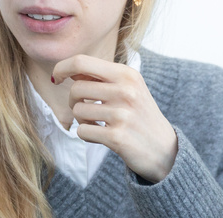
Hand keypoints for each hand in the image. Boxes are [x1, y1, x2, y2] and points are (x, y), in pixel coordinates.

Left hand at [52, 54, 177, 182]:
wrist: (165, 151)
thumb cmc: (141, 118)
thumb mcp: (130, 90)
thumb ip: (102, 78)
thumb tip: (69, 71)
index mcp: (127, 75)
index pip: (81, 62)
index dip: (62, 68)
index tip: (57, 78)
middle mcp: (126, 91)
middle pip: (76, 89)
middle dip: (73, 100)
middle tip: (85, 109)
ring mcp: (122, 115)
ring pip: (77, 111)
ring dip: (81, 120)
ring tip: (96, 124)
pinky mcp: (117, 137)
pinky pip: (82, 132)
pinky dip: (86, 135)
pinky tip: (100, 136)